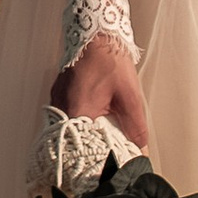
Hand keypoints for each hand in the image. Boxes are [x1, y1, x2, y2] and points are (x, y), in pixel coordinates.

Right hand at [49, 33, 151, 154]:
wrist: (97, 33)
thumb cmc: (111, 60)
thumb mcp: (130, 94)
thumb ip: (135, 125)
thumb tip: (140, 149)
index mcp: (78, 110)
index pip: (83, 149)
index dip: (97, 159)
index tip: (109, 164)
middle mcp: (62, 108)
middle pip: (75, 141)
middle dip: (91, 149)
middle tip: (107, 154)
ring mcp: (57, 100)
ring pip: (69, 128)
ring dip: (84, 135)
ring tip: (101, 138)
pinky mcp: (58, 93)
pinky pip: (66, 116)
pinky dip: (79, 121)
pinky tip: (93, 120)